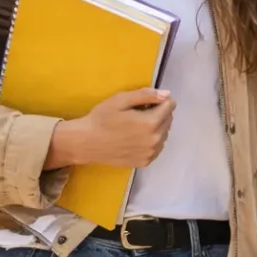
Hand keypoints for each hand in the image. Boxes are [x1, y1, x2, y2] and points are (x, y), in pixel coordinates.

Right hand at [58, 89, 174, 167]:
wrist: (86, 143)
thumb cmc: (101, 118)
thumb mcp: (121, 100)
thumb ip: (146, 95)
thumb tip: (166, 94)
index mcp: (150, 123)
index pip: (170, 106)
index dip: (159, 100)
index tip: (146, 102)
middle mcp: (155, 140)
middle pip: (169, 119)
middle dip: (159, 113)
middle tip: (139, 112)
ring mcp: (150, 153)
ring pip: (164, 134)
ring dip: (156, 127)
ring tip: (135, 125)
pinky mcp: (145, 162)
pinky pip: (157, 147)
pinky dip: (151, 140)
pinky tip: (135, 137)